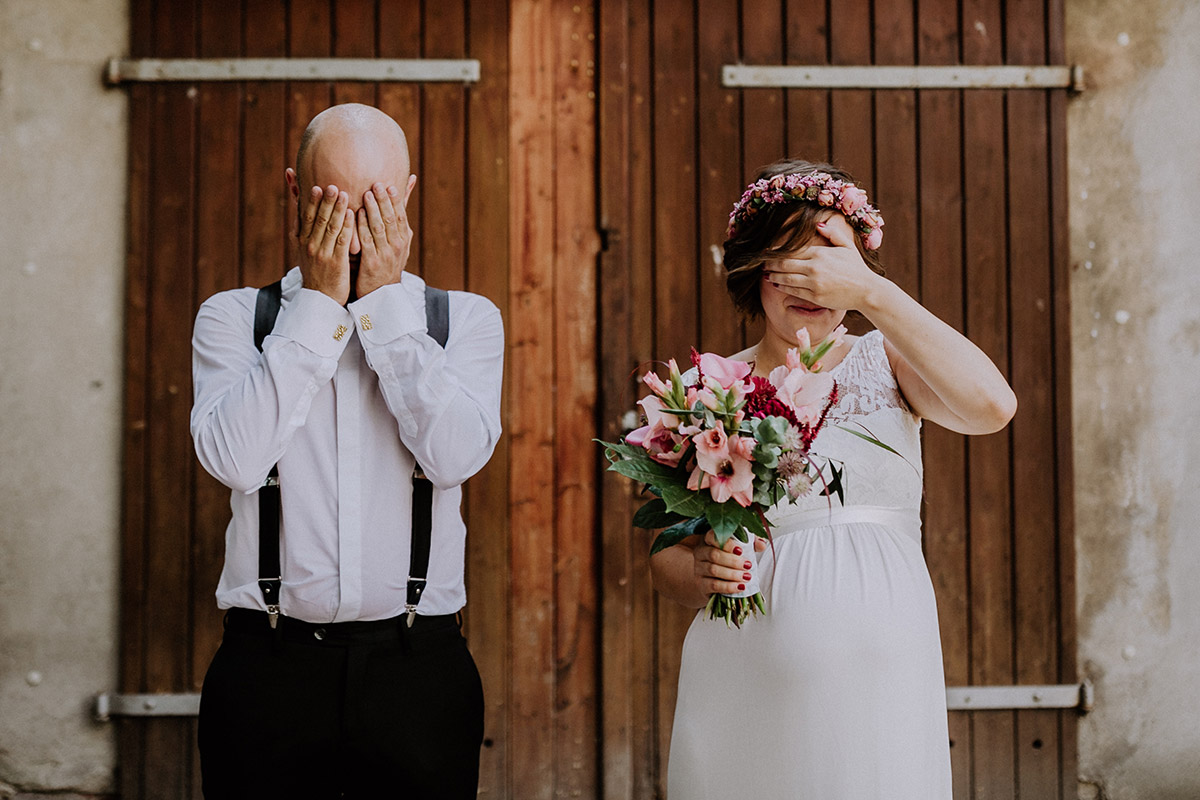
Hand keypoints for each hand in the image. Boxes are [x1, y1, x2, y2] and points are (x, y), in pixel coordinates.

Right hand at [298, 184, 353, 304]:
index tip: (314, 185)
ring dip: (336, 209)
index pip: (305, 216)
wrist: (319, 300)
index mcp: (302, 241)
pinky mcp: (335, 263)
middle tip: (330, 184)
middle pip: (317, 218)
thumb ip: (303, 231)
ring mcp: (322, 254)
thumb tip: (299, 211)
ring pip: (329, 227)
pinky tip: (352, 214)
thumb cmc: (315, 272)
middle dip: (324, 200)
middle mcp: (310, 245)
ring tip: (342, 192)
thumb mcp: (303, 251)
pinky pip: (341, 241)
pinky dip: (346, 226)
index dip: (309, 200)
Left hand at [355, 182, 412, 298]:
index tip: (389, 185)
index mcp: (404, 239)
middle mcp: (397, 245)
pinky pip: (366, 241)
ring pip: (379, 228)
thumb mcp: (399, 241)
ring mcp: (385, 254)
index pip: (401, 216)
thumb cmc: (388, 261)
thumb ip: (399, 215)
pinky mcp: (372, 263)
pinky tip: (356, 214)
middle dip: (384, 201)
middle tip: (377, 184)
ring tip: (366, 194)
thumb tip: (410, 185)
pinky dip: (362, 227)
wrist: (382, 293)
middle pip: (391, 219)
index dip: (396, 200)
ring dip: (373, 210)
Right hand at [691, 530, 766, 595]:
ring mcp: (699, 569)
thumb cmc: (727, 562)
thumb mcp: (739, 550)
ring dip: (732, 574)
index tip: (741, 550)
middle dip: (733, 561)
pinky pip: (714, 585)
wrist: (713, 583)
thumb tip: (762, 544)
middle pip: (714, 554)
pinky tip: (740, 587)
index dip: (726, 543)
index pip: (712, 536)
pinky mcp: (701, 584)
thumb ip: (751, 543)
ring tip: (747, 577)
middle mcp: (701, 553)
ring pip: (714, 570)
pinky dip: (728, 586)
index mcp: (708, 540)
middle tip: (748, 565)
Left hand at [763, 217, 884, 311]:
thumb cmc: (857, 268)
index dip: (778, 252)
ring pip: (786, 279)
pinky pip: (794, 291)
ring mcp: (814, 283)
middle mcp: (815, 267)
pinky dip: (783, 287)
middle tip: (762, 264)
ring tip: (766, 275)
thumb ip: (832, 234)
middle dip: (770, 264)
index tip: (768, 252)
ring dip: (773, 276)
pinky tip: (777, 284)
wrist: (867, 290)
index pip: (793, 251)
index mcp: (820, 253)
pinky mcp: (815, 296)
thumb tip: (817, 225)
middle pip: (785, 264)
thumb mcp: (847, 246)